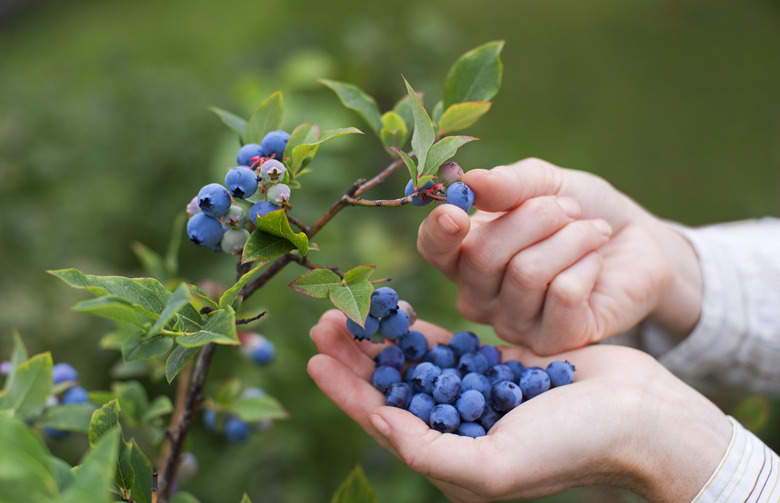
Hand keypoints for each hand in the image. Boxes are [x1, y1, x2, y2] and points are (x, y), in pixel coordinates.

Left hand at [308, 310, 730, 502]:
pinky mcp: (498, 366)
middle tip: (324, 321)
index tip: (314, 358)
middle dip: (355, 357)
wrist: (638, 416)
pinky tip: (397, 313)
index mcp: (452, 458)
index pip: (382, 422)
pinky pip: (449, 346)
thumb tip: (379, 423)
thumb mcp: (496, 464)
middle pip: (392, 388)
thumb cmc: (572, 447)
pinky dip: (421, 331)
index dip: (345, 391)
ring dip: (381, 339)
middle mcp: (458, 428)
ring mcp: (477, 395)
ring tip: (351, 310)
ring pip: (414, 364)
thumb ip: (431, 451)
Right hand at [418, 158, 702, 353]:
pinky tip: (595, 264)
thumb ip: (508, 184)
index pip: (433, 249)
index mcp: (465, 254)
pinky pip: (563, 295)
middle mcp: (479, 295)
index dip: (439, 233)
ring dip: (570, 239)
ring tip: (592, 232)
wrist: (636, 242)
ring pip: (527, 274)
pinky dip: (587, 266)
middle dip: (535, 218)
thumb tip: (470, 182)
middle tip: (569, 209)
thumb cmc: (580, 211)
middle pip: (483, 256)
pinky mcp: (553, 342)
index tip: (456, 212)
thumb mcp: (546, 183)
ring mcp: (513, 324)